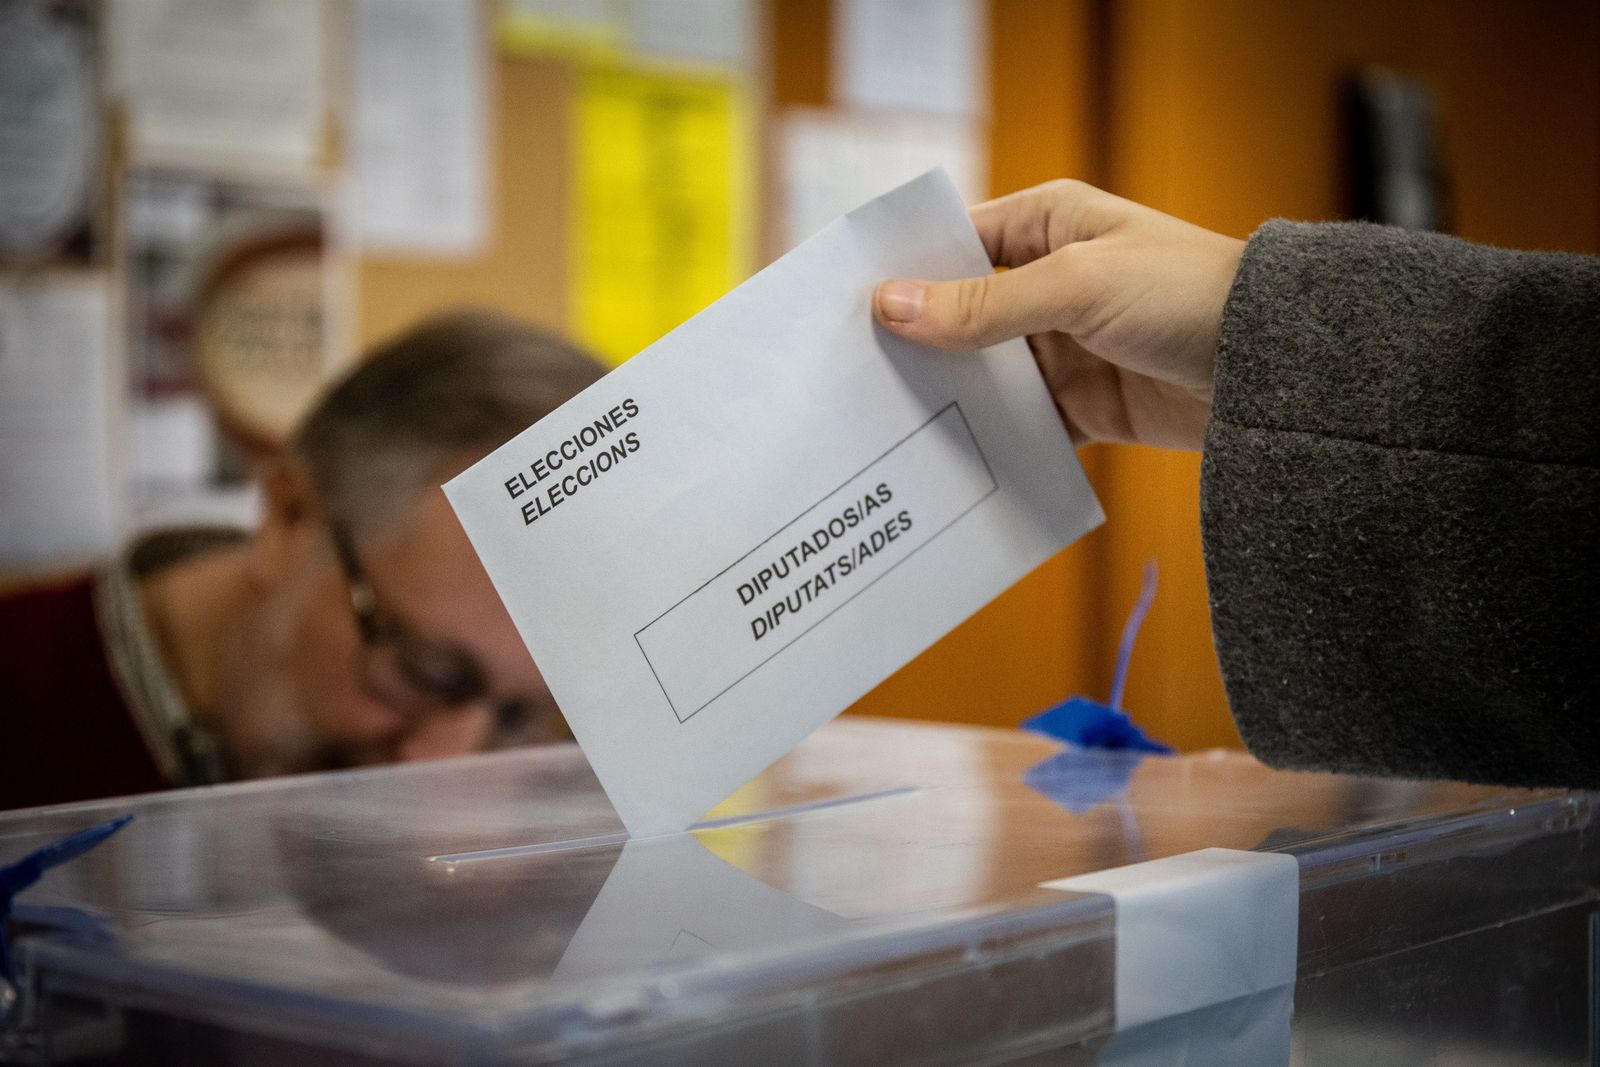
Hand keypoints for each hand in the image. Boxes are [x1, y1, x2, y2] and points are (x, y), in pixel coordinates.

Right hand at [873, 180, 1244, 449]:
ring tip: (884, 426)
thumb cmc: (1185, 295)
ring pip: (986, 375)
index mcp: (1049, 226)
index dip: (905, 273)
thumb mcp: (1073, 289)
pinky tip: (946, 460)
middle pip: (962, 314)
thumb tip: (890, 305)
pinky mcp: (1084, 404)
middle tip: (851, 377)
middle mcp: (1051, 282)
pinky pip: (1022, 424)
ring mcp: (1066, 346)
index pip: (956, 243)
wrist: (1277, 368)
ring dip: (950, 398)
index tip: (846, 308)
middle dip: (917, 345)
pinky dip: (992, 441)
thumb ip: (980, 306)